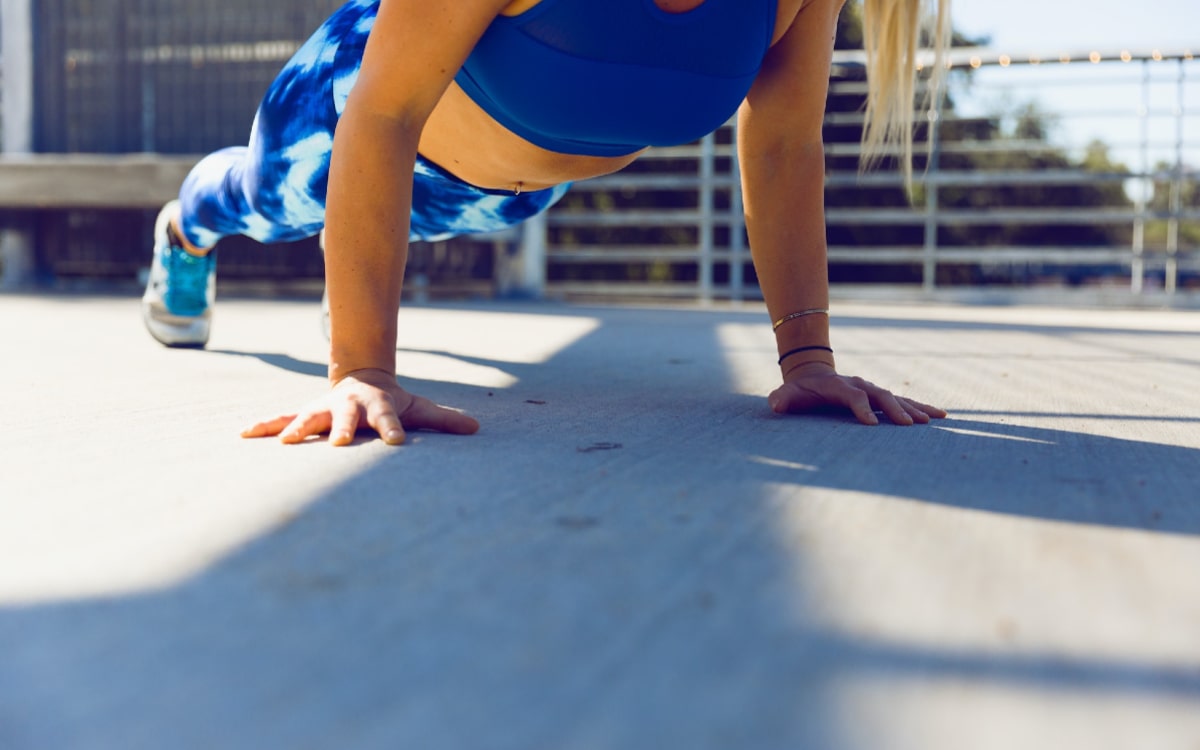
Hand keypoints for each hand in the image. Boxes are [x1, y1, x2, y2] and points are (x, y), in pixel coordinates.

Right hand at [241, 368, 479, 445]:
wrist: (361, 377)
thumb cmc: (392, 402)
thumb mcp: (418, 408)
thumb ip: (444, 419)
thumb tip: (476, 428)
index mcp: (377, 406)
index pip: (389, 420)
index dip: (392, 430)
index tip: (395, 443)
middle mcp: (348, 407)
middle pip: (345, 418)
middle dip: (341, 429)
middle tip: (337, 444)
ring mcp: (324, 409)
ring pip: (307, 418)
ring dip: (295, 429)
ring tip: (283, 442)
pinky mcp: (304, 414)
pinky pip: (280, 420)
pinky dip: (263, 426)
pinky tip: (243, 435)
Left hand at [767, 362, 946, 425]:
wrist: (812, 376)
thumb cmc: (800, 391)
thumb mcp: (787, 395)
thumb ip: (781, 399)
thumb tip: (775, 405)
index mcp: (839, 386)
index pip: (854, 396)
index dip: (861, 409)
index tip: (872, 425)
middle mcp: (859, 385)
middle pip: (880, 395)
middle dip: (895, 409)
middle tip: (910, 425)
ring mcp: (871, 390)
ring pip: (896, 397)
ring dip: (914, 408)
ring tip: (934, 419)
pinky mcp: (880, 397)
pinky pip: (903, 400)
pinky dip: (920, 406)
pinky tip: (939, 415)